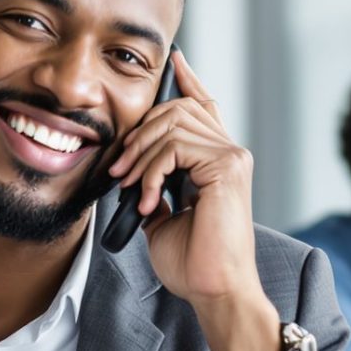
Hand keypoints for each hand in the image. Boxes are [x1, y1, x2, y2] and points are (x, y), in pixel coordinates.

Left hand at [105, 53, 263, 327]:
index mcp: (217, 160)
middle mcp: (230, 152)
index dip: (187, 80)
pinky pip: (176, 146)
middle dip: (138, 132)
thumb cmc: (193, 263)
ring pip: (172, 124)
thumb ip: (154, 187)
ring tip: (128, 187)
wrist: (214, 290)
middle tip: (118, 169)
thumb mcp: (161, 218)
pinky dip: (151, 170)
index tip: (173, 60)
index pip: (203, 104)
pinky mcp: (228, 166)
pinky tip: (146, 199)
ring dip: (140, 154)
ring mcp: (232, 156)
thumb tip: (132, 173)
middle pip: (178, 108)